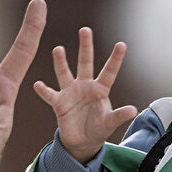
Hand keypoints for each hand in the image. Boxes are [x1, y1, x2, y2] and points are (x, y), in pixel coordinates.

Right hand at [33, 26, 137, 163]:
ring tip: (58, 49)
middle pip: (85, 63)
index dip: (115, 59)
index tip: (122, 44)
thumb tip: (134, 110)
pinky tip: (38, 85)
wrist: (82, 141)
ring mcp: (71, 92)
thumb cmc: (98, 129)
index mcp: (100, 89)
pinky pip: (50, 95)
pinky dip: (43, 91)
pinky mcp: (59, 103)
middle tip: (85, 29)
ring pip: (65, 73)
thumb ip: (119, 116)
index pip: (109, 71)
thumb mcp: (109, 123)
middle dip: (85, 47)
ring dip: (61, 62)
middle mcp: (85, 86)